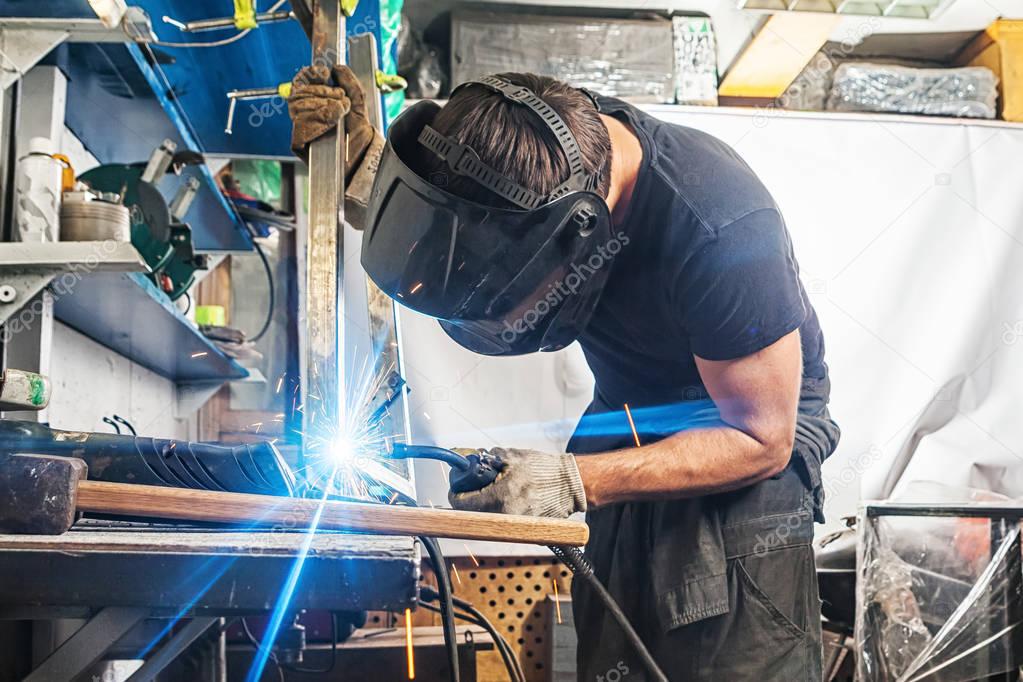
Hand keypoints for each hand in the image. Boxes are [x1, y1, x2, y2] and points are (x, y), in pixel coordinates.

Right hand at [287, 64, 378, 181]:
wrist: (363, 162)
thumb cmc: (359, 139)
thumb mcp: (359, 109)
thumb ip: (352, 87)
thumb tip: (338, 67)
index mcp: (316, 103)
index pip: (302, 83)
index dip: (309, 75)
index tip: (324, 73)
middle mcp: (306, 115)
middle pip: (298, 94)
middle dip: (322, 93)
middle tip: (340, 99)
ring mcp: (302, 130)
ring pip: (298, 109)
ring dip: (322, 107)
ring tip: (339, 113)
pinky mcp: (300, 145)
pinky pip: (299, 129)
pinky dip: (316, 122)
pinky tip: (330, 122)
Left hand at [448, 447, 586, 518]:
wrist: (570, 484)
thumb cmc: (545, 470)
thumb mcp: (512, 457)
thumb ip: (489, 458)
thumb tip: (474, 459)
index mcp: (500, 497)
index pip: (462, 504)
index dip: (455, 494)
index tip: (456, 488)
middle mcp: (506, 516)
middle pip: (471, 514)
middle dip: (469, 500)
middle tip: (472, 489)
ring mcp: (516, 526)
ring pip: (486, 520)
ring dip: (483, 507)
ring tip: (491, 492)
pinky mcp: (525, 530)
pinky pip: (503, 524)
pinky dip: (499, 513)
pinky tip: (506, 500)